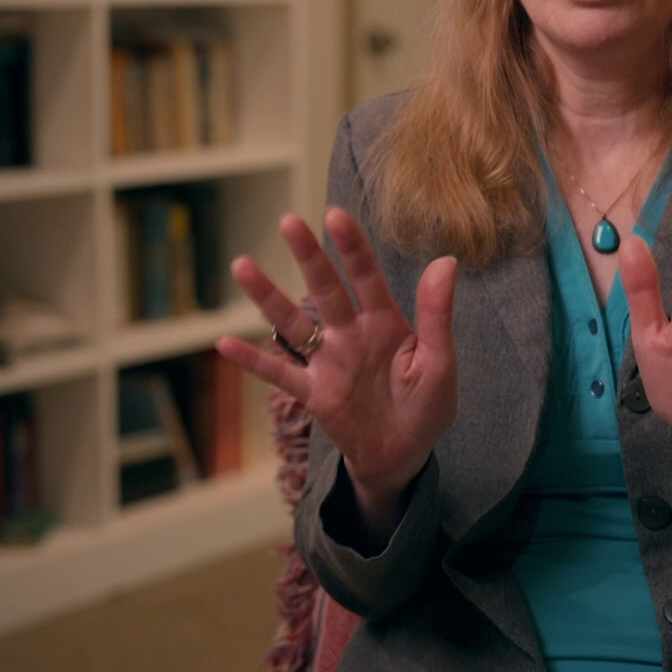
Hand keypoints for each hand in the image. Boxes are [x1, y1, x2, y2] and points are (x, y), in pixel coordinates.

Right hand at [216, 208, 458, 530]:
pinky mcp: (313, 393)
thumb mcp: (439, 363)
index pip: (366, 277)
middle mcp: (351, 334)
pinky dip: (252, 360)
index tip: (335, 215)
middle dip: (308, 256)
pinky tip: (224, 343)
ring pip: (293, 323)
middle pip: (325, 289)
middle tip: (288, 221)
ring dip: (267, 297)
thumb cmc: (426, 407)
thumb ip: (436, 315)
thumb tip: (447, 261)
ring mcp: (328, 362)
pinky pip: (279, 373)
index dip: (352, 248)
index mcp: (385, 323)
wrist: (403, 456)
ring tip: (242, 266)